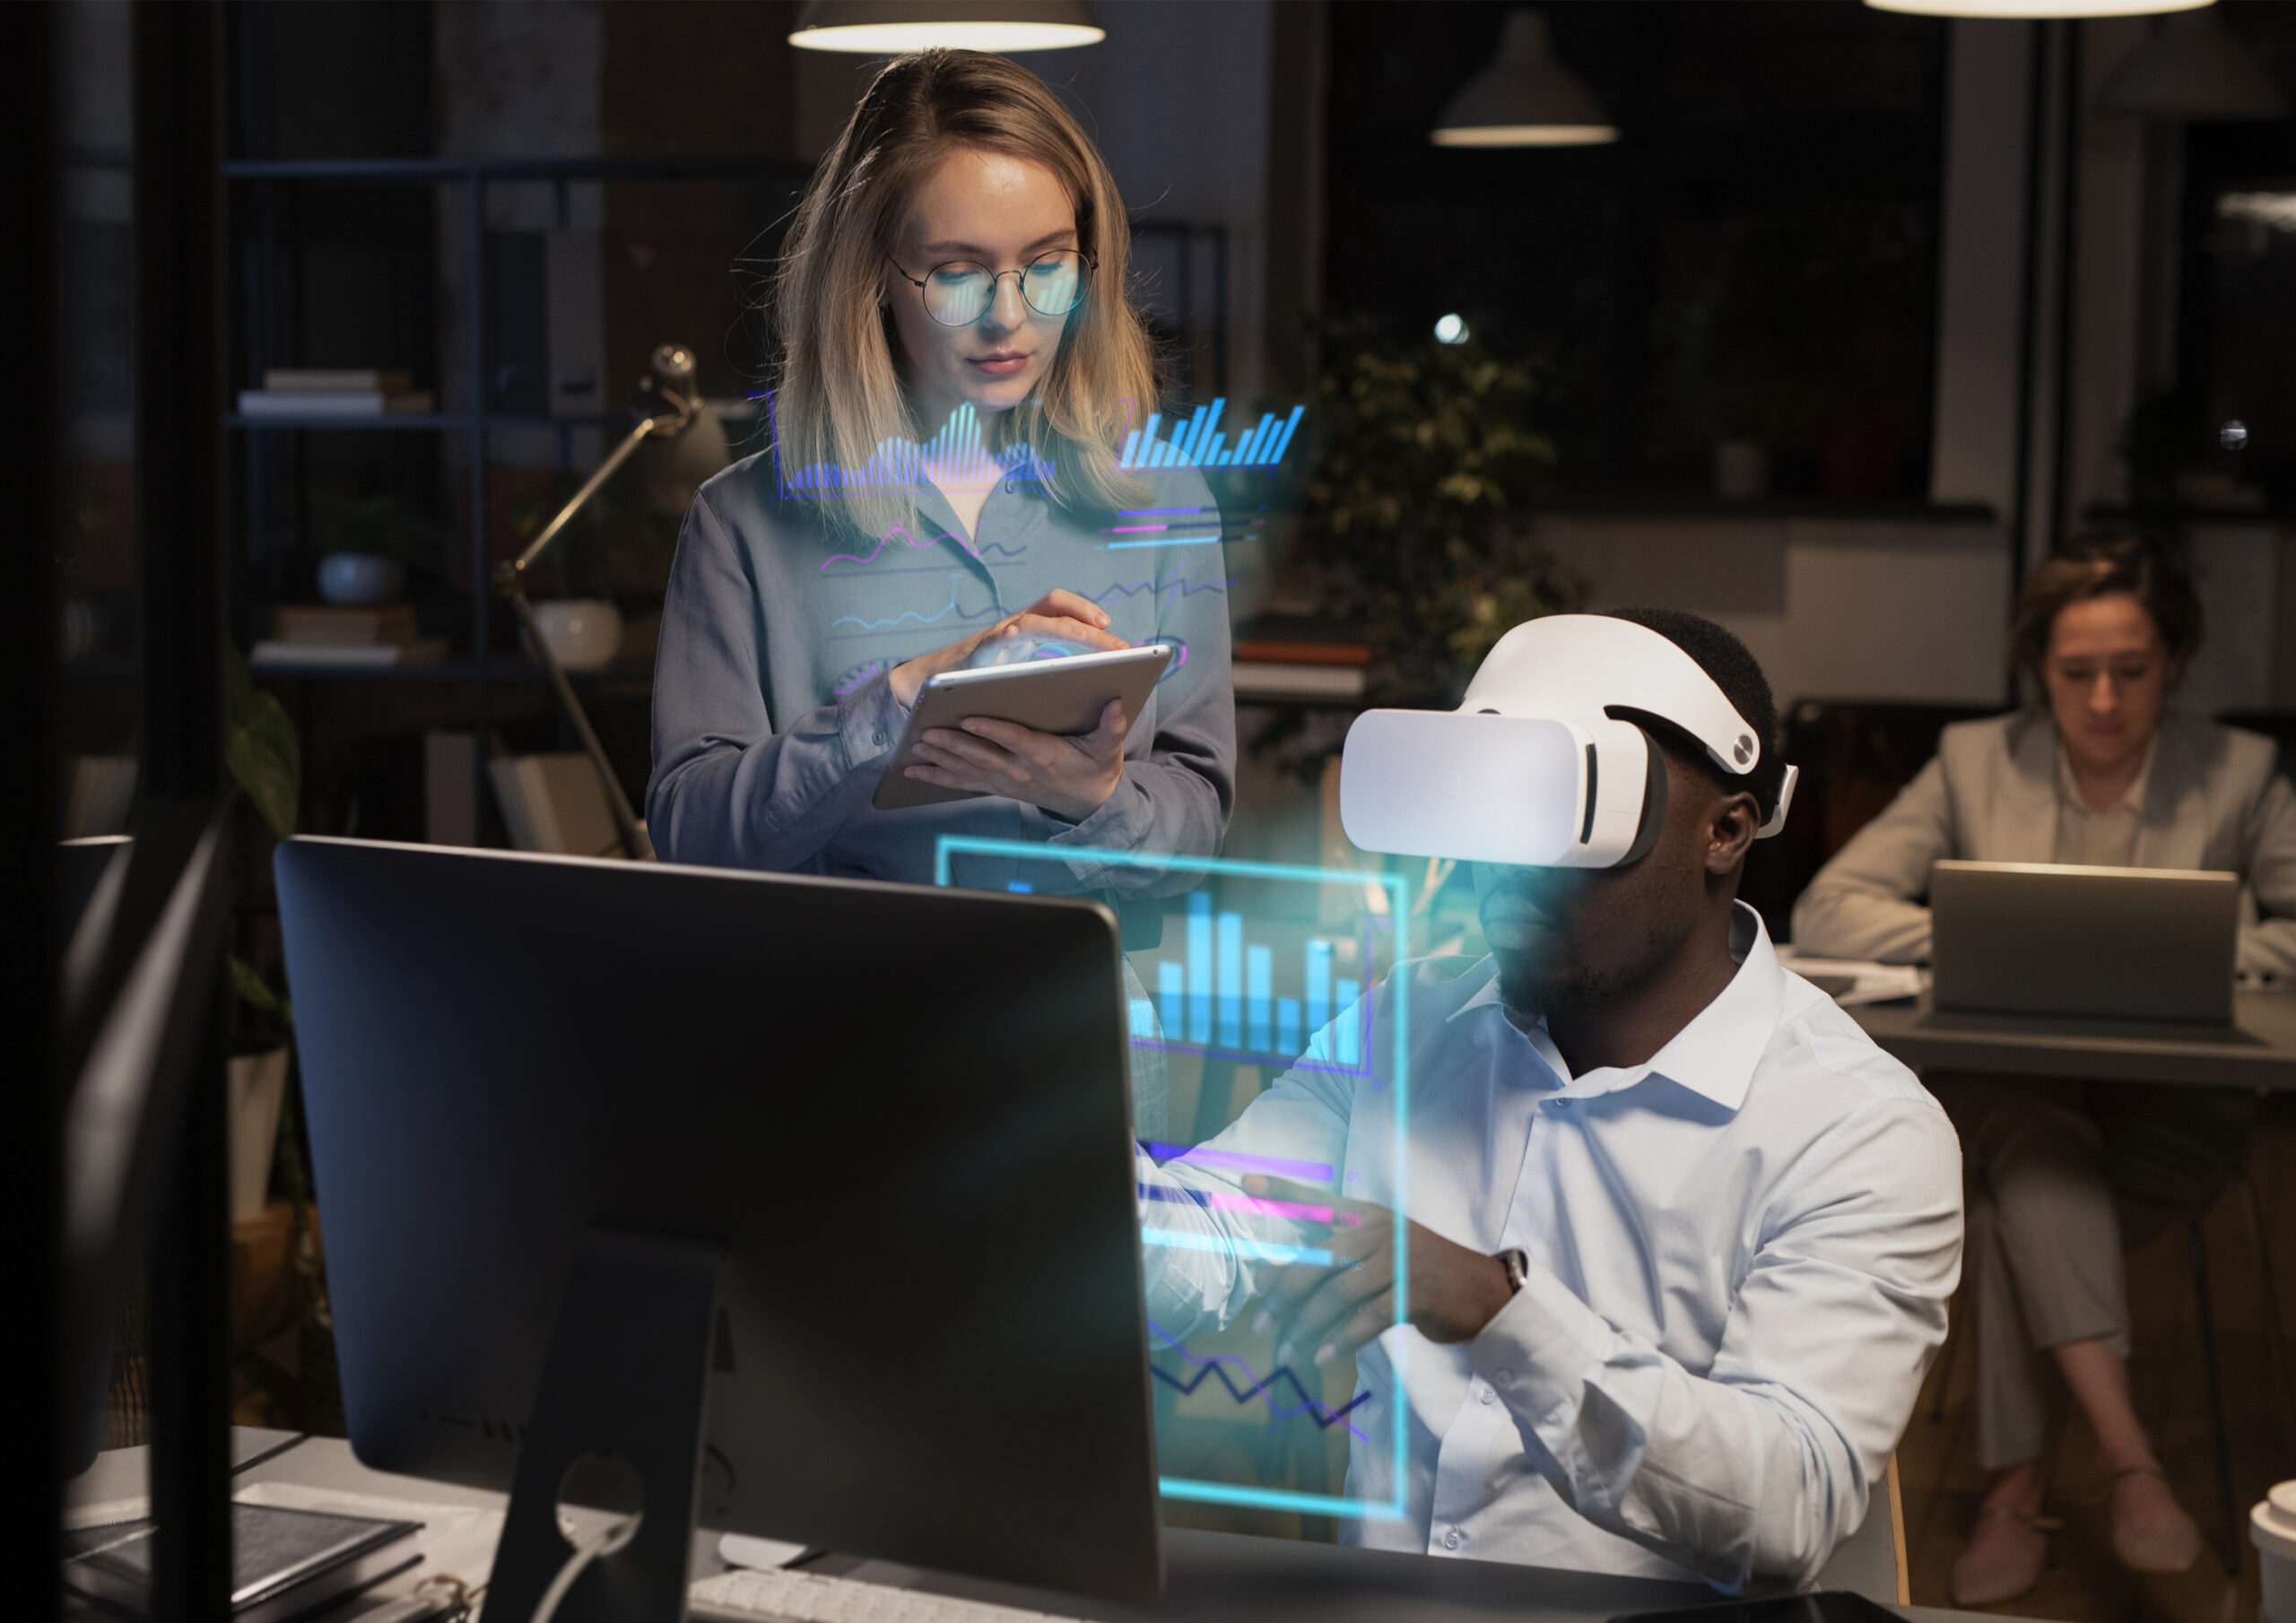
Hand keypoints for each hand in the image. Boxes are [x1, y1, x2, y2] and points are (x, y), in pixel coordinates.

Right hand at [887, 589, 1127, 708]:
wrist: (930, 689)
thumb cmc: (982, 684)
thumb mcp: (1021, 677)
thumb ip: (1049, 675)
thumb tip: (1093, 689)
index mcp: (1028, 631)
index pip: (1061, 609)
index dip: (1086, 612)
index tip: (1113, 628)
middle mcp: (1015, 626)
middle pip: (1055, 610)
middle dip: (1089, 623)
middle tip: (1119, 645)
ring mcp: (996, 636)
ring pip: (1034, 621)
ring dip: (1068, 626)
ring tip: (1095, 633)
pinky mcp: (976, 653)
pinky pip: (993, 640)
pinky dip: (1004, 636)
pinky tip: (1015, 635)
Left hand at [906, 699, 1128, 821]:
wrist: (1089, 802)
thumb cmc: (1095, 768)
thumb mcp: (1109, 748)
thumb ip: (1112, 727)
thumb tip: (1117, 703)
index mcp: (1044, 755)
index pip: (1014, 740)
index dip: (992, 730)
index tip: (970, 718)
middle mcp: (1020, 770)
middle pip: (982, 756)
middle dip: (953, 745)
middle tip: (928, 733)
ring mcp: (1005, 781)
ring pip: (968, 770)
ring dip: (940, 759)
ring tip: (916, 748)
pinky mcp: (997, 786)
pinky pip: (963, 783)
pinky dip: (937, 777)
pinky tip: (914, 771)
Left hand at [1243, 1175, 1514, 1370]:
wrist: (1483, 1290)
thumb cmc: (1422, 1271)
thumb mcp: (1384, 1249)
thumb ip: (1340, 1257)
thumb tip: (1280, 1280)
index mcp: (1369, 1216)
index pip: (1320, 1201)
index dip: (1285, 1191)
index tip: (1247, 1181)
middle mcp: (1381, 1232)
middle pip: (1320, 1258)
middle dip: (1283, 1290)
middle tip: (1260, 1319)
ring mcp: (1400, 1261)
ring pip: (1339, 1293)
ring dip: (1306, 1325)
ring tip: (1286, 1350)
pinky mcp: (1417, 1293)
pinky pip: (1368, 1318)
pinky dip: (1341, 1338)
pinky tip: (1322, 1356)